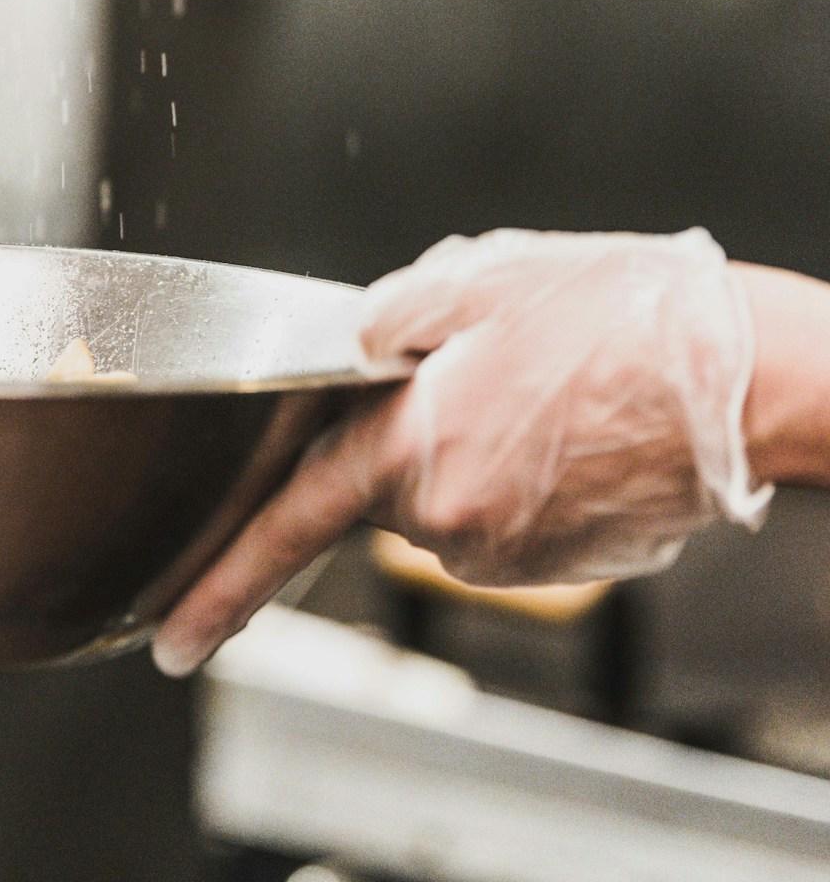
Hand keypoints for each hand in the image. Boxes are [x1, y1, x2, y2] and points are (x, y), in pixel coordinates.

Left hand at [152, 228, 771, 677]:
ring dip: (470, 453)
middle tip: (484, 379)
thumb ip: (386, 319)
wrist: (742, 376)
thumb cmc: (619, 317)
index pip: (290, 523)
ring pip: (446, 501)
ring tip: (539, 395)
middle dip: (409, 440)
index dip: (223, 585)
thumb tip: (348, 345)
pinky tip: (564, 430)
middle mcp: (451, 516)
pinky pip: (500, 521)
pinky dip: (515, 480)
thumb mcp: (477, 280)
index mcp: (412, 444)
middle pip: (381, 489)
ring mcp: (509, 553)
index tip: (175, 636)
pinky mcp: (558, 567)